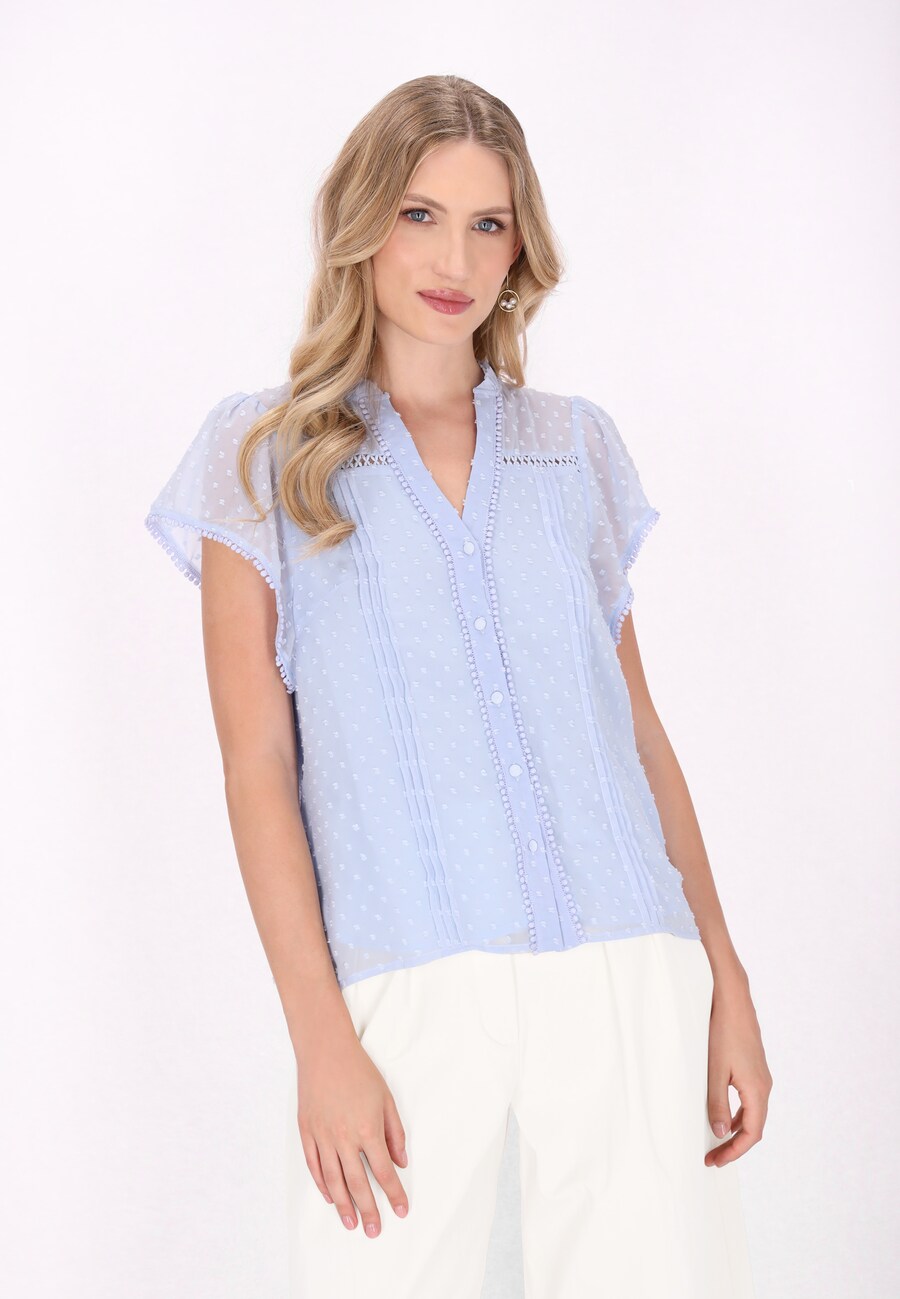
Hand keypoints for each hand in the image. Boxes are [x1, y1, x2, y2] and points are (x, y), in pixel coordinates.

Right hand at [296, 1026, 409, 1236]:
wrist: (325, 1051)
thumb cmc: (359, 1072)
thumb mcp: (386, 1099)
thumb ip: (394, 1132)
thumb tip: (400, 1162)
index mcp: (367, 1129)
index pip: (383, 1171)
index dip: (394, 1193)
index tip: (401, 1210)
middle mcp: (344, 1138)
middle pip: (358, 1184)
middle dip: (369, 1210)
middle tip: (375, 1231)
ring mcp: (322, 1137)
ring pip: (334, 1181)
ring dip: (344, 1205)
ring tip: (351, 1224)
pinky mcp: (307, 1132)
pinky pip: (314, 1166)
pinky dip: (322, 1185)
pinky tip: (331, 1197)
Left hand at [704, 973, 772, 1166]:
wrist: (733, 1000)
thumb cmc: (723, 1033)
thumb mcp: (714, 1071)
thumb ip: (716, 1104)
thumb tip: (719, 1133)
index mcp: (757, 1091)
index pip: (751, 1134)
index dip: (734, 1152)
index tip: (715, 1161)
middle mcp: (765, 1087)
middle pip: (754, 1127)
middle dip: (734, 1145)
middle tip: (713, 1157)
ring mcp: (761, 1077)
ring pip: (753, 1114)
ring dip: (736, 1130)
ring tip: (716, 1141)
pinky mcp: (755, 1068)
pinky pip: (750, 1100)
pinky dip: (738, 1114)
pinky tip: (723, 1115)